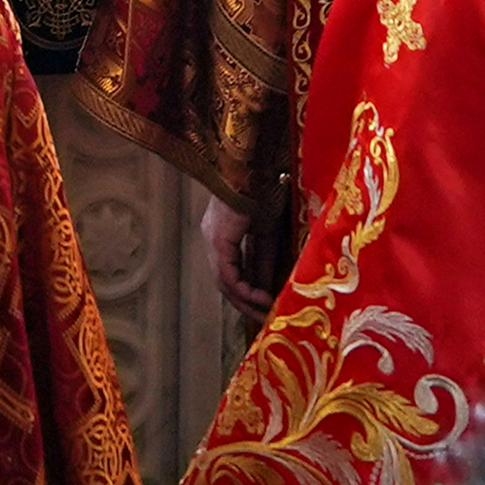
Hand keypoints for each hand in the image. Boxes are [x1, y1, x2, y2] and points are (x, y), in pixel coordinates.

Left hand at [200, 197, 279, 317]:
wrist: (257, 165)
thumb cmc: (266, 189)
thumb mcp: (269, 231)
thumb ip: (266, 258)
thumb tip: (271, 286)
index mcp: (222, 232)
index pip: (233, 270)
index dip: (250, 291)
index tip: (269, 307)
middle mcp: (213, 237)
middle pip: (225, 281)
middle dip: (246, 303)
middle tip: (266, 319)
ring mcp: (213, 239)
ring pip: (224, 282)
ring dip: (245, 301)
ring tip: (267, 314)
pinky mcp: (218, 240)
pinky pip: (228, 275)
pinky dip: (245, 291)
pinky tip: (263, 299)